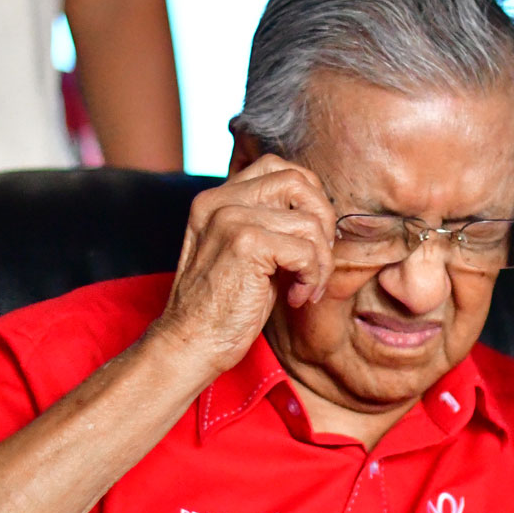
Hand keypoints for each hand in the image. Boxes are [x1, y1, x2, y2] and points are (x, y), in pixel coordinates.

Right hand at [151, 156, 336, 376]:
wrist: (190, 344)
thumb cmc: (223, 306)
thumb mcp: (245, 253)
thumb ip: (270, 225)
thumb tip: (321, 214)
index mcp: (217, 198)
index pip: (279, 168)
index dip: (308, 198)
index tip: (310, 239)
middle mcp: (220, 200)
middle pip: (299, 181)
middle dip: (323, 222)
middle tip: (318, 262)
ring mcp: (231, 218)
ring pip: (309, 221)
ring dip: (321, 261)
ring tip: (306, 288)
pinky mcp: (245, 243)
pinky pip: (306, 250)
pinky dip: (312, 278)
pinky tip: (296, 298)